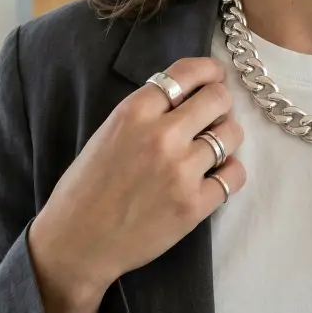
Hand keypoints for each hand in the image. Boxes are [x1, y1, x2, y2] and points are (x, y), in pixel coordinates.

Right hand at [29, 58, 244, 311]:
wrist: (76, 241)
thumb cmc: (87, 186)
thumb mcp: (109, 132)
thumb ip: (147, 111)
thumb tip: (189, 96)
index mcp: (135, 111)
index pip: (187, 73)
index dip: (209, 71)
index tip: (215, 76)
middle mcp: (162, 135)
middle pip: (218, 99)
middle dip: (220, 103)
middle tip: (214, 116)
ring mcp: (181, 171)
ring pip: (232, 135)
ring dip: (226, 137)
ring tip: (213, 148)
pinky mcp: (193, 205)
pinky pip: (235, 175)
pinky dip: (230, 174)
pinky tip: (216, 176)